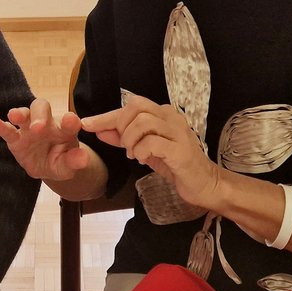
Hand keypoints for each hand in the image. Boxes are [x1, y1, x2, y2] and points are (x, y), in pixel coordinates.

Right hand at [0, 98, 92, 181]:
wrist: (47, 166)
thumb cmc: (61, 161)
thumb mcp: (68, 166)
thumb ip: (75, 161)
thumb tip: (83, 158)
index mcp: (64, 129)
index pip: (68, 121)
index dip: (70, 120)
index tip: (72, 121)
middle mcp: (47, 123)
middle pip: (42, 108)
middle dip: (40, 116)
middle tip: (38, 128)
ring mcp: (29, 128)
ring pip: (25, 113)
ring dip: (20, 113)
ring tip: (14, 115)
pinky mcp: (15, 138)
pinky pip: (7, 130)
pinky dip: (0, 125)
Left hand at [81, 93, 216, 204]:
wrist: (204, 184)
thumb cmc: (174, 164)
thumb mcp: (145, 149)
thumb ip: (124, 139)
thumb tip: (99, 130)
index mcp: (163, 114)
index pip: (130, 106)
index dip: (106, 116)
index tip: (87, 124)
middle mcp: (172, 117)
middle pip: (137, 106)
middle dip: (122, 126)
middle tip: (125, 146)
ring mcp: (179, 132)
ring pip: (143, 122)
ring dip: (131, 141)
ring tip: (135, 155)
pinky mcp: (181, 150)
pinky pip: (153, 143)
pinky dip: (141, 151)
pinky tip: (143, 160)